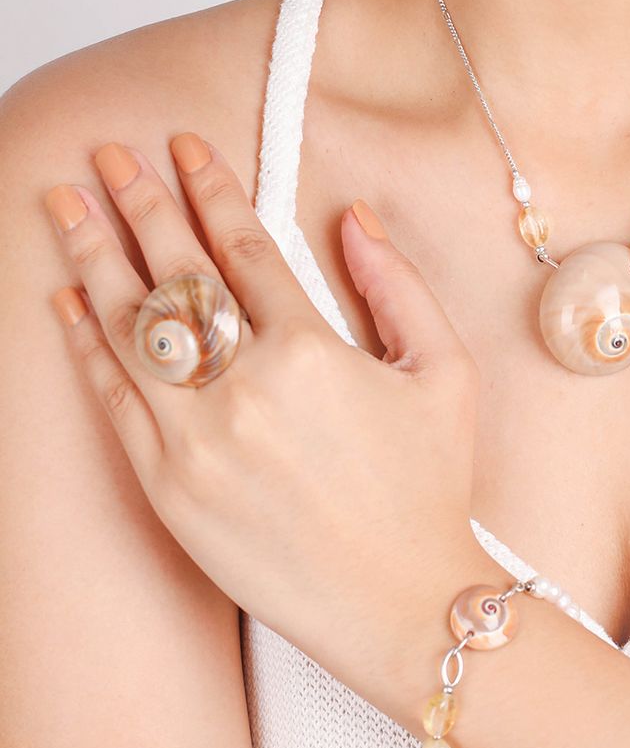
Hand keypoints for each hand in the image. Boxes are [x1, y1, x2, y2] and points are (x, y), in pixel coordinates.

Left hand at [42, 133, 484, 709]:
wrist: (398, 601)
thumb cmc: (430, 486)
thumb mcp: (445, 372)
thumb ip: (397, 285)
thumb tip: (352, 218)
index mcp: (313, 351)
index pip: (244, 246)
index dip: (211, 187)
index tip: (185, 146)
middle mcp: (244, 387)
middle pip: (176, 272)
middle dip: (139, 202)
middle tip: (110, 152)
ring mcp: (195, 440)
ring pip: (129, 329)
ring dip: (93, 256)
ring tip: (65, 202)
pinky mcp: (166, 488)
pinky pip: (113, 401)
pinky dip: (85, 346)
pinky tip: (68, 301)